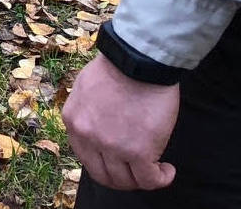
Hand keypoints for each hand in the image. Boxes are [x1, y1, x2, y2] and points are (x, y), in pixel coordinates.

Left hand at [62, 54, 179, 191]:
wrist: (139, 59)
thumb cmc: (119, 66)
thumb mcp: (86, 87)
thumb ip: (87, 111)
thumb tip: (98, 126)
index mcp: (73, 121)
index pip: (86, 157)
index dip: (105, 164)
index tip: (120, 161)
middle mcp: (88, 138)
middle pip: (104, 175)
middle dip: (122, 177)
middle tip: (137, 170)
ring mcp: (112, 147)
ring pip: (126, 181)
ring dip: (141, 179)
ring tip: (155, 170)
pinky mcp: (139, 152)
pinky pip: (149, 180)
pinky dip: (160, 179)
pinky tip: (167, 171)